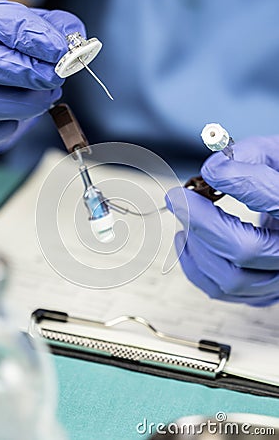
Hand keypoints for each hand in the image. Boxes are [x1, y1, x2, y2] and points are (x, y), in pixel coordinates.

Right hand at [0, 0, 84, 153]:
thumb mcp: (13, 30)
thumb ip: (44, 27)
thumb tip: (73, 36)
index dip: (25, 31)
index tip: (58, 48)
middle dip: (26, 71)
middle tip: (55, 77)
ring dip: (26, 104)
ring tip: (45, 98)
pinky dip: (9, 128)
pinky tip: (17, 117)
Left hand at [166, 136, 278, 305]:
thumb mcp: (277, 156)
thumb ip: (250, 156)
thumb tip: (213, 170)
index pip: (276, 201)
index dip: (240, 184)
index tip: (211, 171)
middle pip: (245, 249)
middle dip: (202, 222)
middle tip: (178, 198)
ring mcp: (277, 278)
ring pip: (230, 278)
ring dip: (196, 246)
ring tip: (184, 219)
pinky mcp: (260, 291)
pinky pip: (221, 290)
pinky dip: (195, 266)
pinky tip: (187, 240)